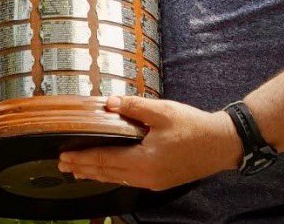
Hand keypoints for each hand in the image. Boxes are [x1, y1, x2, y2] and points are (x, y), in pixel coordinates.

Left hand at [58, 96, 240, 190]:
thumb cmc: (192, 126)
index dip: (83, 158)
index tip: (64, 156)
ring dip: (96, 173)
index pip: (105, 160)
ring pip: (117, 178)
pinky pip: (128, 179)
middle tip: (63, 165)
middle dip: (84, 168)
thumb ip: (134, 107)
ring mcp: (153, 181)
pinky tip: (107, 170)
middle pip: (108, 173)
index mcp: (144, 161)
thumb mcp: (162, 111)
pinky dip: (112, 174)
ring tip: (78, 171)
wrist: (220, 144)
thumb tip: (110, 103)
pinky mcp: (159, 179)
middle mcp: (146, 176)